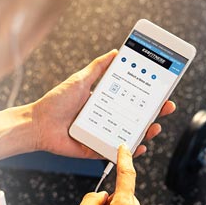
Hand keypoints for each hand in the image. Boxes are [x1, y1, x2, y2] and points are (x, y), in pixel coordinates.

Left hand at [32, 50, 176, 158]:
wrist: (38, 124)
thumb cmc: (56, 102)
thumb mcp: (80, 80)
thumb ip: (97, 67)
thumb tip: (115, 52)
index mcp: (105, 103)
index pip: (132, 99)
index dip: (148, 96)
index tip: (162, 90)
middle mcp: (107, 119)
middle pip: (136, 117)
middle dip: (154, 113)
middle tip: (167, 106)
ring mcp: (104, 135)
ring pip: (130, 135)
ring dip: (146, 131)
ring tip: (155, 126)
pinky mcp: (97, 150)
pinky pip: (117, 151)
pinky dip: (130, 150)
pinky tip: (140, 145)